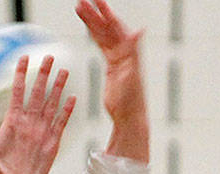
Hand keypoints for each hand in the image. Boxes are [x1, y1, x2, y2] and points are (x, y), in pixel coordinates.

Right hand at [0, 54, 74, 173]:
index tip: (25, 58)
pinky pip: (62, 122)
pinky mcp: (53, 142)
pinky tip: (72, 97)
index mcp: (13, 122)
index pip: (17, 90)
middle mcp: (30, 123)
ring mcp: (43, 132)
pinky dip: (67, 109)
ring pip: (53, 104)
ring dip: (59, 86)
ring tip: (64, 71)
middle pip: (38, 92)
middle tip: (50, 57)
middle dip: (44, 73)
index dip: (21, 72)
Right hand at [76, 0, 145, 128]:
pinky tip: (88, 27)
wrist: (129, 117)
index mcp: (129, 52)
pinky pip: (102, 45)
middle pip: (107, 27)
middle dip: (95, 13)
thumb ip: (134, 50)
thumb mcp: (132, 73)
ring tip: (79, 8)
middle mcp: (125, 52)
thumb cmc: (132, 100)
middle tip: (82, 0)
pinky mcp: (112, 66)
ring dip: (92, 21)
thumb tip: (140, 30)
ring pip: (103, 34)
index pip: (116, 27)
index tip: (96, 0)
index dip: (106, 13)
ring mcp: (118, 58)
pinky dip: (94, 35)